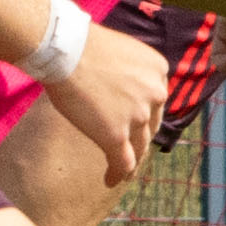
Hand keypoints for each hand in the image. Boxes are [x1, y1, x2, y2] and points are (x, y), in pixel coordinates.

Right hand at [44, 20, 171, 184]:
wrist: (66, 50)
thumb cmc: (82, 45)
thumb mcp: (121, 51)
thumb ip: (130, 71)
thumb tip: (119, 85)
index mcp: (159, 70)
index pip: (155, 100)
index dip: (145, 114)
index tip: (134, 123)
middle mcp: (155, 93)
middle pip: (150, 124)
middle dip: (140, 137)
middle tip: (130, 147)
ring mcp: (138, 116)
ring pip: (139, 146)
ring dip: (131, 160)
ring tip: (123, 170)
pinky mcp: (117, 136)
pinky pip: (124, 162)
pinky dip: (118, 174)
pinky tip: (111, 180)